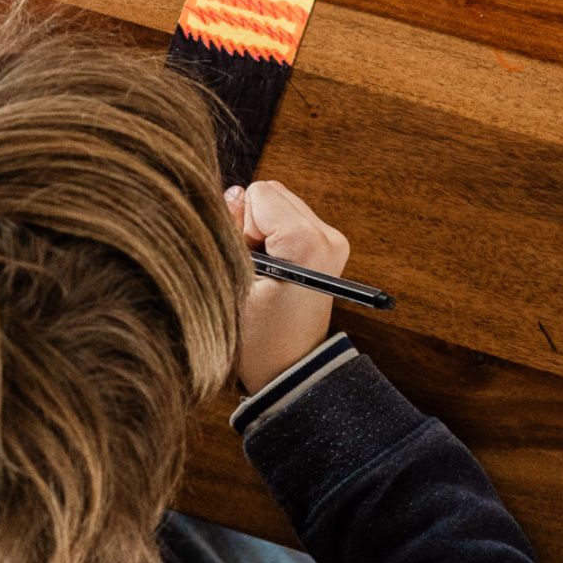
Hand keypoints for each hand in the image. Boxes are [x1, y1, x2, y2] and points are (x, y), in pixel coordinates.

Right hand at [225, 181, 350, 391]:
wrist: (289, 371)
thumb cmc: (258, 339)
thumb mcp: (230, 283)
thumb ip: (229, 230)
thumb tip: (234, 192)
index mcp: (307, 242)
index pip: (258, 194)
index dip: (241, 226)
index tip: (248, 263)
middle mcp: (328, 235)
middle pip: (272, 193)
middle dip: (252, 224)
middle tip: (254, 268)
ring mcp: (332, 240)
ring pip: (279, 204)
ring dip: (261, 231)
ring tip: (264, 273)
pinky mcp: (329, 246)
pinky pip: (289, 219)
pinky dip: (273, 237)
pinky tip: (273, 271)